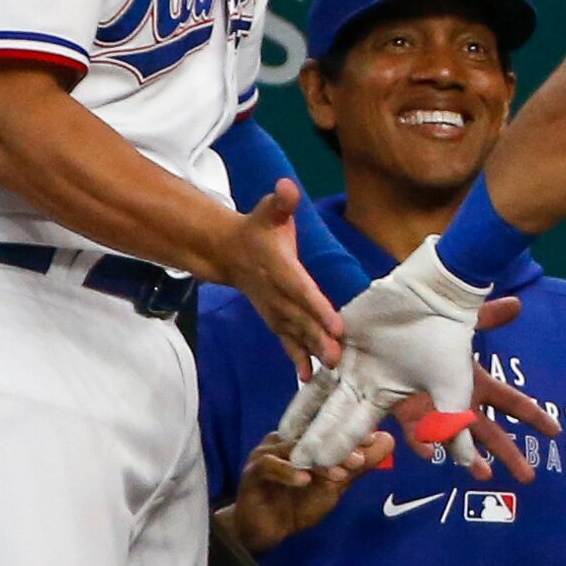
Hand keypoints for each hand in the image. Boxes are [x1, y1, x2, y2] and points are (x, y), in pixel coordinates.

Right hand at [202, 180, 345, 372]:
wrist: (228, 252)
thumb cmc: (257, 229)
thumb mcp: (267, 210)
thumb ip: (280, 201)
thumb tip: (286, 187)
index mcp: (280, 268)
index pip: (301, 290)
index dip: (317, 307)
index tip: (336, 324)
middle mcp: (276, 294)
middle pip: (300, 319)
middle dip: (318, 337)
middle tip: (338, 355)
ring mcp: (274, 309)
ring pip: (295, 333)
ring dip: (312, 351)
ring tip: (331, 368)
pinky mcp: (274, 319)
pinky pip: (286, 340)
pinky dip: (296, 359)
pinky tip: (308, 377)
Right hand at [222, 428, 393, 554]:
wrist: (266, 531)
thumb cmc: (298, 505)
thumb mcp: (334, 486)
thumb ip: (357, 465)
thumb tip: (388, 440)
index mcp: (303, 437)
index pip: (327, 425)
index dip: (350, 430)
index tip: (373, 439)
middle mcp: (285, 439)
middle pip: (312, 434)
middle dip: (338, 445)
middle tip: (359, 458)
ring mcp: (267, 453)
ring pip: (294, 449)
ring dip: (318, 461)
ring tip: (340, 474)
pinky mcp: (252, 471)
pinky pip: (270, 466)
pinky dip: (288, 472)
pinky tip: (305, 480)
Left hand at [279, 243, 490, 472]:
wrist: (438, 298)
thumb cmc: (446, 344)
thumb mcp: (452, 392)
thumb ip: (450, 428)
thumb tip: (468, 464)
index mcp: (383, 395)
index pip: (356, 430)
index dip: (340, 451)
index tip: (322, 473)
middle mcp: (362, 380)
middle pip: (332, 417)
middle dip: (315, 441)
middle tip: (294, 464)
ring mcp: (347, 357)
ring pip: (319, 392)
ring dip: (303, 415)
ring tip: (282, 437)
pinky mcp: (337, 334)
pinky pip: (315, 358)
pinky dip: (302, 375)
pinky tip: (288, 385)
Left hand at [386, 296, 559, 481]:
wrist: (386, 337)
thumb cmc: (427, 333)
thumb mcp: (460, 324)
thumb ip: (488, 316)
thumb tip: (518, 303)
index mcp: (476, 383)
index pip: (512, 402)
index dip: (534, 416)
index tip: (555, 433)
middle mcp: (460, 403)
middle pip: (491, 433)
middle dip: (510, 453)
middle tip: (528, 476)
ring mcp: (436, 413)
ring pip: (458, 441)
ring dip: (470, 457)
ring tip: (483, 473)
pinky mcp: (410, 417)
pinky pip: (418, 435)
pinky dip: (424, 444)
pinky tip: (430, 452)